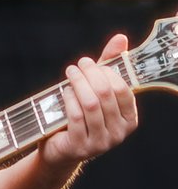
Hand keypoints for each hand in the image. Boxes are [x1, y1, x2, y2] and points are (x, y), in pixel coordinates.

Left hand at [38, 33, 138, 171]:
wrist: (60, 149)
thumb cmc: (81, 115)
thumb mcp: (96, 90)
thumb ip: (109, 65)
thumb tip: (120, 39)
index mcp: (128, 120)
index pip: (123, 90)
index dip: (107, 72)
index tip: (91, 62)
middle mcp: (118, 134)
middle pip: (105, 94)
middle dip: (90, 74)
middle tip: (77, 65)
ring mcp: (101, 143)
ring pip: (90, 104)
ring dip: (78, 84)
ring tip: (70, 74)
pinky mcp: (80, 147)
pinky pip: (76, 116)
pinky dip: (69, 99)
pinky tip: (64, 91)